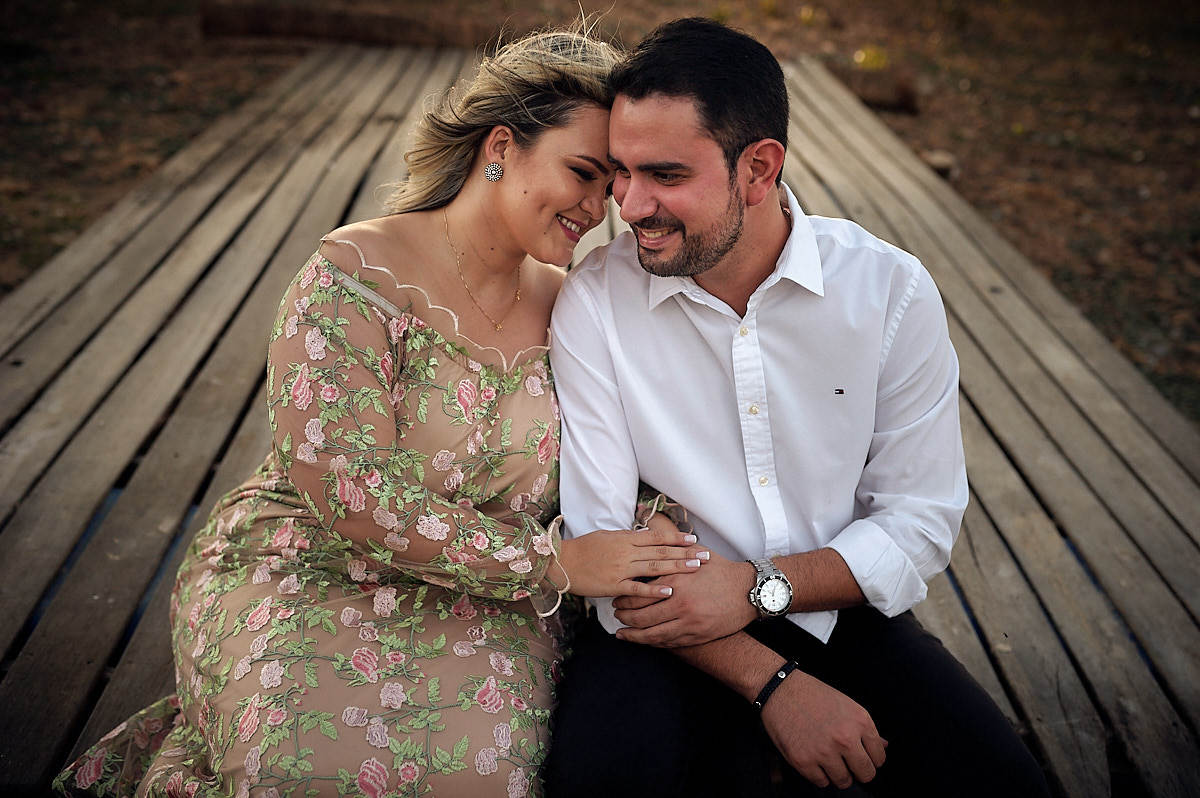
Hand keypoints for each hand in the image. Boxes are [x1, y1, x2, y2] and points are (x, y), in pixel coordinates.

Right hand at [561, 513, 708, 598]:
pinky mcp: (614, 585)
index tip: (694, 540)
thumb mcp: (608, 537)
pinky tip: (670, 591)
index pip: (656, 537)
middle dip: (685, 554)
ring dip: (676, 568)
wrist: (563, 563)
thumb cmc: (584, 548)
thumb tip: (646, 536)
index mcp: (625, 539)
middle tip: (705, 555)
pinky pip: (637, 588)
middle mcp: (626, 552)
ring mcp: (621, 569)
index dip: (676, 539)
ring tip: (695, 568)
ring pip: (654, 567)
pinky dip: (654, 590)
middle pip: (661, 552)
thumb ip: (627, 538)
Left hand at [612, 550, 757, 646]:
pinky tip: (643, 641)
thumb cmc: (722, 570)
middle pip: (641, 616)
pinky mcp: (697, 636)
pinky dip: (652, 642)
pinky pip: (668, 642)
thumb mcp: (698, 554)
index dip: (625, 598)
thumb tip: (652, 539)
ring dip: (634, 635)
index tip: (617, 597)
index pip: (641, 593)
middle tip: (616, 615)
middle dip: (624, 617)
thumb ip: (674, 550)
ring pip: (652, 634)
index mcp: (677, 581)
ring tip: (622, 633)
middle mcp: (680, 603)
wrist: (749, 592)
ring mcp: (688, 623)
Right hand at [762, 669, 887, 788]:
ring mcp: (824, 752)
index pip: (879, 758)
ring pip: (844, 781)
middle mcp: (845, 738)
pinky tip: (813, 758)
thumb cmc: (812, 694)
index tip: (862, 757)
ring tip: (828, 759)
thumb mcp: (846, 704)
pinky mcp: (804, 761)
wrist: (779, 688)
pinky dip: (818, 774)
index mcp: (860, 722)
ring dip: (837, 774)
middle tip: (848, 763)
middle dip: (858, 771)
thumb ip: (866, 729)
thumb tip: (884, 745)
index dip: (871, 759)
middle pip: (866, 774)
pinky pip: (821, 782)